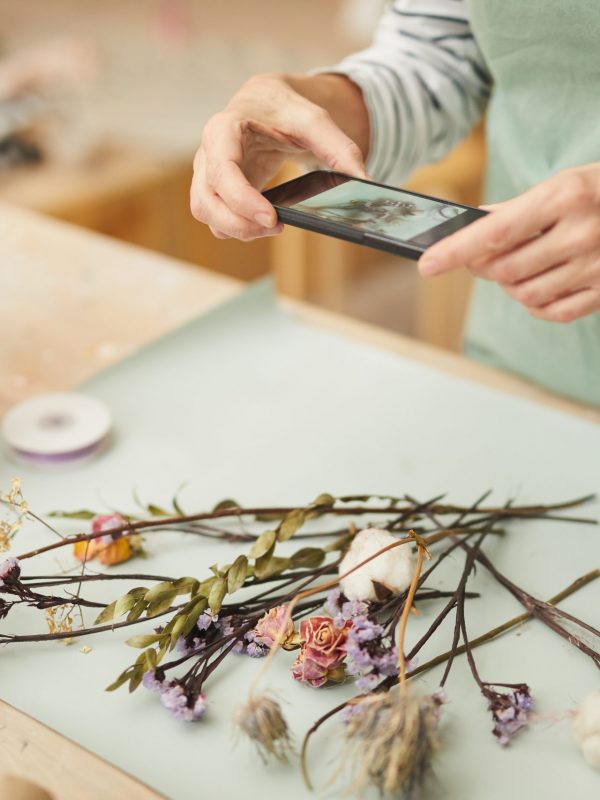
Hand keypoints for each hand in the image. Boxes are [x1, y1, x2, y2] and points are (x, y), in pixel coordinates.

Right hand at [190, 73, 367, 240]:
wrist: (268, 103)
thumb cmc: (286, 109)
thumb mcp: (316, 121)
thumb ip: (340, 150)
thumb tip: (365, 182)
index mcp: (224, 128)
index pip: (222, 171)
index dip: (242, 200)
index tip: (272, 218)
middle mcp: (208, 153)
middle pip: (205, 201)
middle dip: (238, 223)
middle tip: (275, 227)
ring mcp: (207, 173)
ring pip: (205, 213)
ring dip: (236, 229)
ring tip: (272, 225)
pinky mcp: (215, 189)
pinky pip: (215, 217)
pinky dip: (236, 226)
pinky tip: (265, 220)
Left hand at [418, 164, 599, 322]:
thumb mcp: (565, 184)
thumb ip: (516, 209)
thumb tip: (470, 224)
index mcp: (566, 196)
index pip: (494, 232)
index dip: (454, 251)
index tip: (426, 265)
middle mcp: (582, 232)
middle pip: (504, 271)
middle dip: (484, 268)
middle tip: (484, 257)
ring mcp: (598, 265)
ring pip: (524, 295)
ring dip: (510, 286)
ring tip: (521, 267)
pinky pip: (552, 312)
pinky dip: (535, 304)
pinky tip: (541, 285)